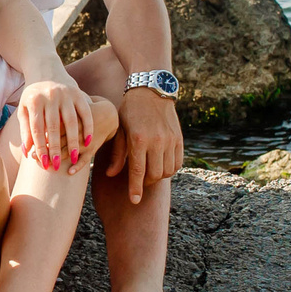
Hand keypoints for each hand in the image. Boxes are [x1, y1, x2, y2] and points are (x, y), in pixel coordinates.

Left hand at [14, 78, 97, 172]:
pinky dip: (87, 127)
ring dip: (73, 140)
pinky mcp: (78, 94)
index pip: (37, 128)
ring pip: (71, 121)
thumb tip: (27, 151)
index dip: (40, 147)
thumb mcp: (25, 110)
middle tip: (56, 165)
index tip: (43, 162)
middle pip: (53, 127)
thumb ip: (25, 130)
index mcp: (35, 101)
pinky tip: (88, 141)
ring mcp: (66, 94)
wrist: (46, 72)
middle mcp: (51, 96)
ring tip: (73, 156)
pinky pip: (85, 112)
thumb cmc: (34, 97)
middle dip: (55, 148)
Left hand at [106, 84, 184, 203]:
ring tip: (149, 173)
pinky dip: (170, 169)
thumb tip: (111, 174)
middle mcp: (156, 141)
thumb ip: (117, 153)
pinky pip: (177, 163)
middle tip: (140, 182)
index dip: (136, 188)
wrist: (151, 90)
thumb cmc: (130, 110)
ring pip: (167, 171)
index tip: (134, 200)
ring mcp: (170, 140)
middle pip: (154, 174)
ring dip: (158, 177)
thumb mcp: (120, 129)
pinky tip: (161, 166)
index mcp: (138, 139)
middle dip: (146, 183)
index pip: (138, 171)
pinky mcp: (179, 139)